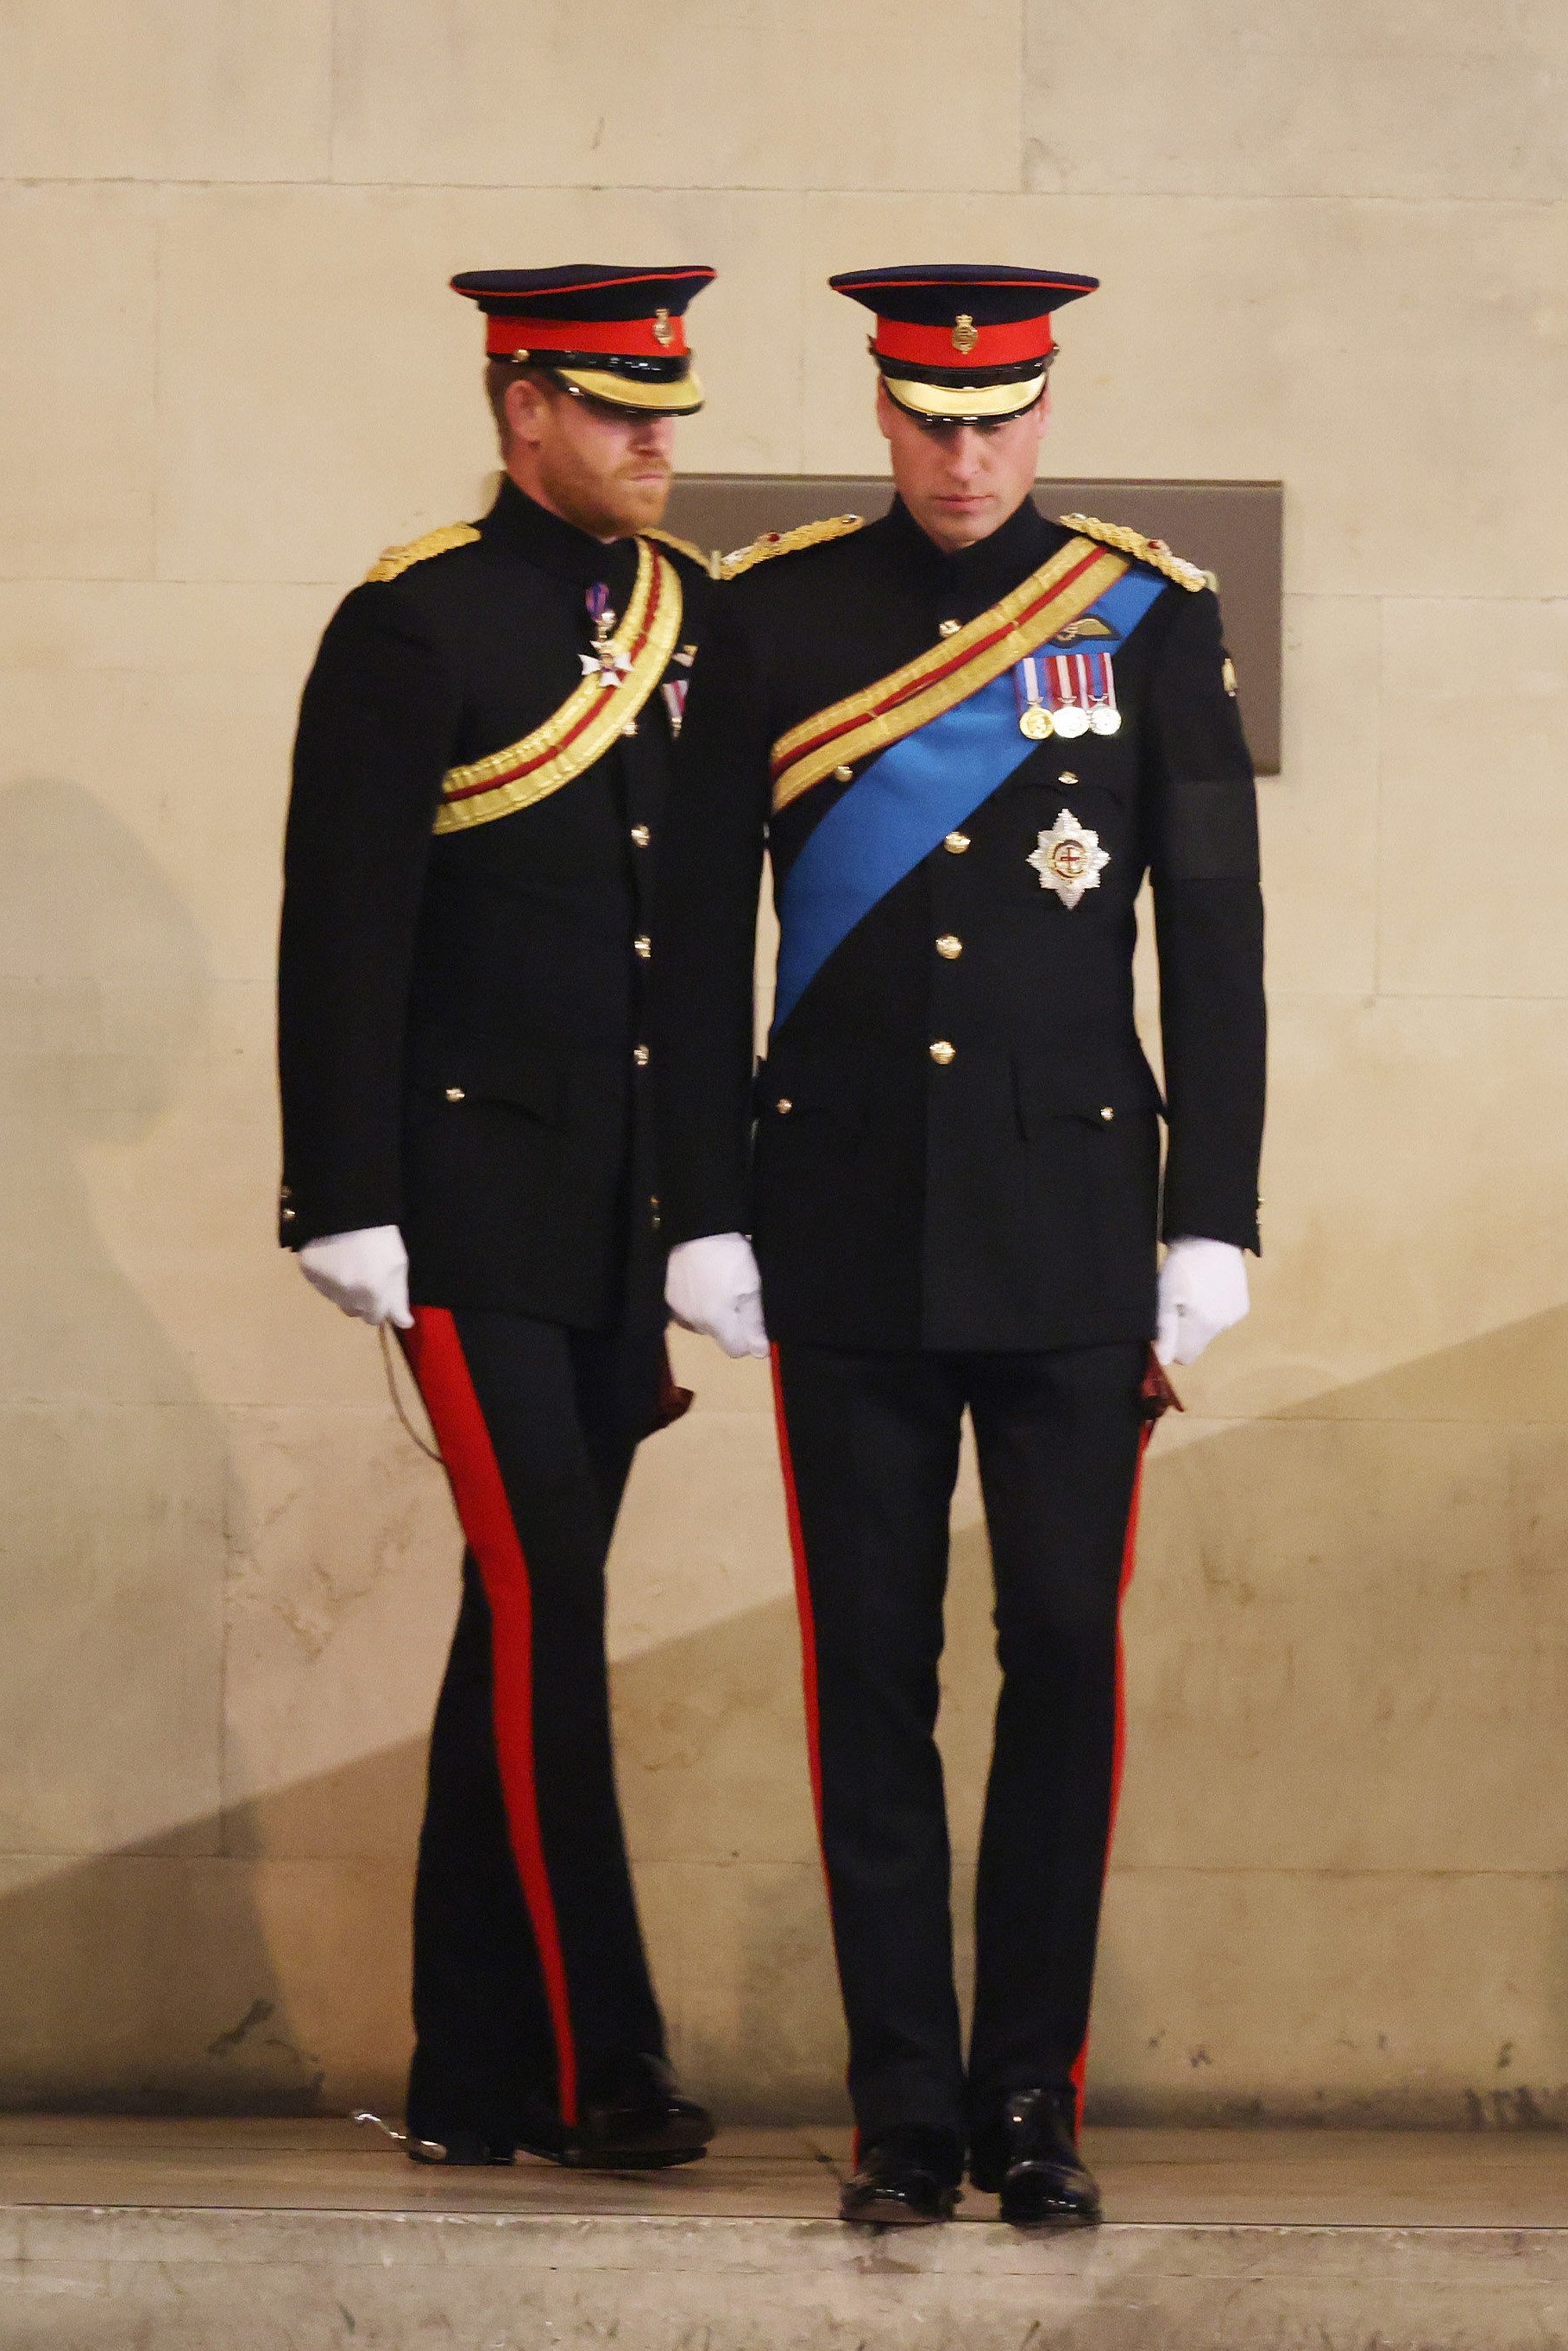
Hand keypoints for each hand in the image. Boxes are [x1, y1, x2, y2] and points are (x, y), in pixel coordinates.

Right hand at [299, 1224, 412, 1328]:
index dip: (379, 1306)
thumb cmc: (381, 1234)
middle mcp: (346, 1296)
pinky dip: (328, 1276)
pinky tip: (334, 1257)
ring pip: (336, 1299)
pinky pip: (319, 1284)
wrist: (347, 1206)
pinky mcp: (308, 1272)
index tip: (380, 1292)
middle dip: (361, 1300)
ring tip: (349, 1263)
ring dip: (344, 1289)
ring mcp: (324, 1285)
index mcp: (372, 1294)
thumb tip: (403, 1323)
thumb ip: (399, 1297)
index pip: (375, 1318)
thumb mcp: (398, 1264)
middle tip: (365, 1276)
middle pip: (354, 1311)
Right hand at [665, 1232, 769, 1359]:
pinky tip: (702, 1283)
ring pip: (702, 1324)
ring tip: (719, 1286)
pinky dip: (697, 1303)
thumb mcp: (750, 1288)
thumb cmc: (730, 1258)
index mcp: (717, 1322)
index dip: (748, 1338)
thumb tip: (759, 1354)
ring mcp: (679, 1310)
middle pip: (719, 1337)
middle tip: (737, 1296)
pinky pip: (688, 1311)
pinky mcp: (670, 1296)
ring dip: (712, 1314)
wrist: (698, 1231)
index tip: (752, 1318)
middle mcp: (695, 1322)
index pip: (735, 1350)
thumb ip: (754, 1324)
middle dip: (730, 1324)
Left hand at [1155, 1236, 1248, 1365]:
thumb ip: (1165, 1329)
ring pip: (1210, 1330)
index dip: (1172, 1343)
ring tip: (1193, 1292)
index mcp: (1202, 1325)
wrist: (1212, 1237)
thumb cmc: (1183, 1265)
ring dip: (1199, 1319)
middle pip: (1197, 1343)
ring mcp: (1235, 1316)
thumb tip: (1164, 1360)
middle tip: (1179, 1302)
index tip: (1167, 1323)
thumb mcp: (1165, 1295)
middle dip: (1185, 1330)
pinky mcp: (1242, 1307)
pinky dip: (1213, 1309)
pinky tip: (1209, 1289)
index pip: (1185, 1356)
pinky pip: (1222, 1318)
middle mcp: (1222, 1326)